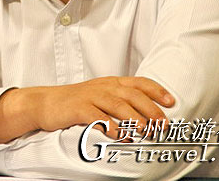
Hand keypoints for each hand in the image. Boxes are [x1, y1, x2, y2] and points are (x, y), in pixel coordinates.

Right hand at [0, 76, 173, 143]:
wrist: (46, 102)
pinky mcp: (79, 108)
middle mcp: (104, 86)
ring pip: (118, 105)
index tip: (171, 101)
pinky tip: (120, 136)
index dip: (156, 90)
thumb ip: (121, 100)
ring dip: (135, 119)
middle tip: (163, 125)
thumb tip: (148, 115)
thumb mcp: (100, 95)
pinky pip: (98, 116)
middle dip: (150, 109)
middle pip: (132, 94)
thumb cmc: (76, 101)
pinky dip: (111, 126)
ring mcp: (91, 96)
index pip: (138, 82)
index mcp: (111, 82)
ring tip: (146, 132)